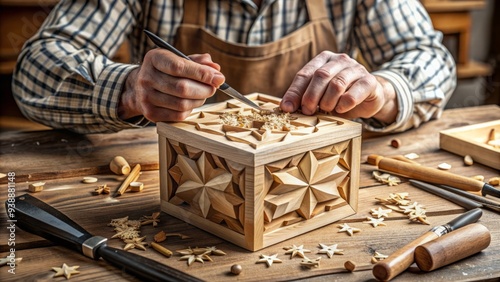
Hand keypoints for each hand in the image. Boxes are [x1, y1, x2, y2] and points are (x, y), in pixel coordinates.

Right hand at [119, 49, 224, 121]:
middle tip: (213, 88)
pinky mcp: (150, 113)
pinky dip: (190, 110)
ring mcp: (146, 97)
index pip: (179, 67)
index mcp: (154, 58)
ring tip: (203, 94)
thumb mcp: (178, 59)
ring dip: (199, 100)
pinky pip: (178, 115)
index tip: (219, 78)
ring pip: (182, 104)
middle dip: (204, 89)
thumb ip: (198, 62)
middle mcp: (147, 77)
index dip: (201, 74)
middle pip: (182, 88)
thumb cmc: (166, 71)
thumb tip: (216, 68)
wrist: (140, 87)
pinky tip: (191, 102)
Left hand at [280, 51, 396, 123]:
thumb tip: (286, 107)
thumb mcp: (320, 95)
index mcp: (324, 59)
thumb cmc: (340, 96)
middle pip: (320, 76)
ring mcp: (356, 68)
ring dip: (327, 102)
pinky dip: (343, 105)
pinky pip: (353, 94)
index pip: (304, 74)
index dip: (294, 92)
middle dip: (310, 97)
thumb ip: (304, 97)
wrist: (370, 97)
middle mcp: (340, 59)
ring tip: (326, 110)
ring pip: (336, 84)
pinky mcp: (369, 81)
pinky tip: (340, 109)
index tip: (287, 108)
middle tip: (307, 111)